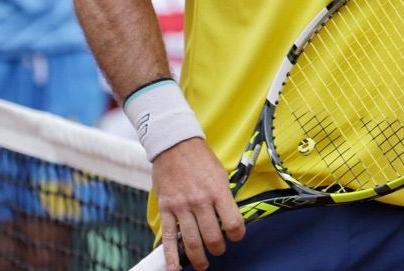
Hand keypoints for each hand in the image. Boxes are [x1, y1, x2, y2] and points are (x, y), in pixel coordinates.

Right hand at [151, 138, 243, 270]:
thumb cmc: (201, 159)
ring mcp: (181, 207)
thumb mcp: (221, 174)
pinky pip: (169, 237)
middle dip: (218, 248)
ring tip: (203, 264)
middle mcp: (200, 201)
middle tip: (219, 250)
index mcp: (218, 191)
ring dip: (199, 257)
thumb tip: (230, 217)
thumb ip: (224, 196)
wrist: (175, 146)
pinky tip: (175, 269)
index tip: (237, 236)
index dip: (237, 234)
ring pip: (191, 241)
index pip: (233, 222)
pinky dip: (171, 256)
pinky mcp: (166, 210)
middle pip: (212, 236)